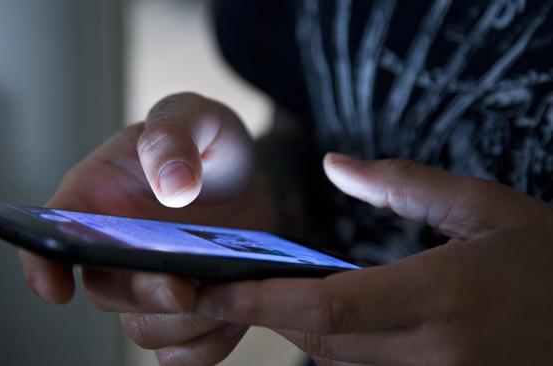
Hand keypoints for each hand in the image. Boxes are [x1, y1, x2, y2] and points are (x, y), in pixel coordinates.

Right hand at [18, 92, 273, 364]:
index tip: (57, 288)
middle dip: (141, 295)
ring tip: (221, 290)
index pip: (49, 235)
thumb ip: (174, 134)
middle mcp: (115, 249)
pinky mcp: (188, 308)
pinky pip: (187, 349)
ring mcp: (150, 284)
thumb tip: (171, 185)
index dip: (41, 266)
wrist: (246, 176)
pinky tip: (233, 311)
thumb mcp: (194, 116)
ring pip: (144, 329)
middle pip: (106, 291)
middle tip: (180, 285)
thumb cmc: (206, 142)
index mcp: (96, 198)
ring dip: (181, 323)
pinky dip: (208, 343)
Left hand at [194, 154, 552, 364]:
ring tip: (285, 295)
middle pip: (321, 341)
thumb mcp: (486, 207)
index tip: (208, 291)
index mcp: (444, 296)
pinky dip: (345, 353)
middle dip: (271, 314)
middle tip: (230, 285)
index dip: (259, 303)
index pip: (328, 308)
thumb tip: (337, 164)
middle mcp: (437, 353)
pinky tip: (346, 322)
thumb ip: (404, 184)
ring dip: (308, 332)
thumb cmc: (550, 257)